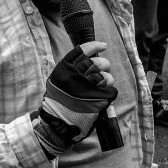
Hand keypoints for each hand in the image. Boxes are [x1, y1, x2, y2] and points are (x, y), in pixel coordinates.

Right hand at [33, 42, 116, 157]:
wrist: (58, 122)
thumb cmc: (58, 102)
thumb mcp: (58, 80)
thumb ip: (72, 70)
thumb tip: (89, 61)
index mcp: (65, 69)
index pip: (82, 51)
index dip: (94, 46)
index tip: (103, 45)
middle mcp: (76, 75)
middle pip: (98, 63)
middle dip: (104, 65)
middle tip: (103, 70)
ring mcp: (87, 87)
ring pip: (106, 77)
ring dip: (108, 80)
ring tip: (104, 85)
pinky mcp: (97, 99)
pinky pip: (110, 91)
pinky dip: (109, 93)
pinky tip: (104, 96)